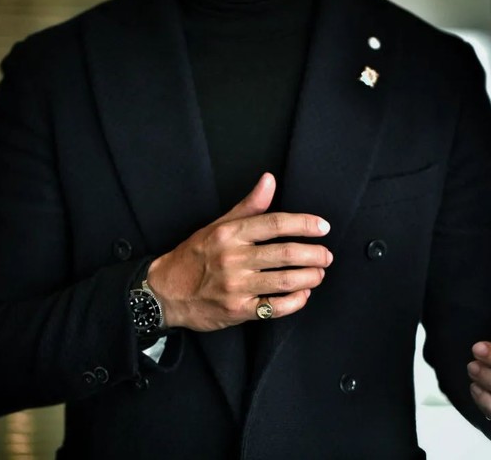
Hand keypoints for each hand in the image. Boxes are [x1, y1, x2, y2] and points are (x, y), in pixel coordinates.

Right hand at [147, 173, 332, 331]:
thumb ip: (248, 206)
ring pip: (284, 280)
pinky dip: (295, 301)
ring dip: (309, 277)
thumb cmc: (194, 256)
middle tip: (326, 255)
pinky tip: (303, 294)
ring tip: (319, 274)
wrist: (165, 292)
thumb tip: (269, 180)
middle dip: (314, 254)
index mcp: (229, 233)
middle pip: (285, 253)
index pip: (274, 223)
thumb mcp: (217, 226)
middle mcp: (233, 258)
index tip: (323, 227)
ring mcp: (235, 286)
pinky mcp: (237, 310)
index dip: (303, 224)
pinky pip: (275, 307)